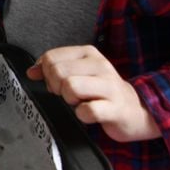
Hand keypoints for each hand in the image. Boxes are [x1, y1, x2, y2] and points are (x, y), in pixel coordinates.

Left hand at [25, 46, 160, 142]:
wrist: (137, 110)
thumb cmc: (102, 92)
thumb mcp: (79, 73)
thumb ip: (53, 69)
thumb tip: (31, 72)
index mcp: (89, 54)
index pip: (52, 57)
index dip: (46, 73)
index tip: (55, 83)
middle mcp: (100, 66)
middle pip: (58, 71)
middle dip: (55, 86)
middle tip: (67, 95)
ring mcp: (109, 87)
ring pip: (70, 86)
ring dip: (68, 99)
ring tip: (79, 102)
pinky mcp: (115, 108)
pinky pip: (87, 110)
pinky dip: (82, 115)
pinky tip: (88, 114)